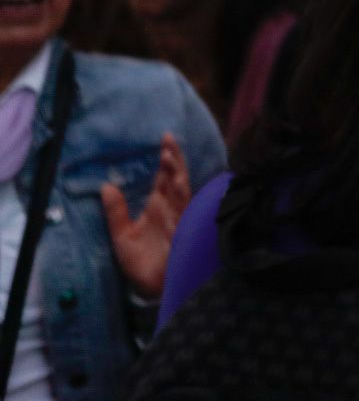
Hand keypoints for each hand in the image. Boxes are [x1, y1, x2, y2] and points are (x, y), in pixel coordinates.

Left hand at [104, 133, 190, 299]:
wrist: (153, 289)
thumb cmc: (141, 262)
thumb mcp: (121, 236)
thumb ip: (115, 212)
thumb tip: (106, 185)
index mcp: (158, 206)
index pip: (164, 177)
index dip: (167, 159)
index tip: (164, 139)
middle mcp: (171, 209)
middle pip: (176, 178)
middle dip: (173, 160)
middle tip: (168, 140)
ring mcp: (179, 219)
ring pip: (182, 191)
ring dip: (177, 175)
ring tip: (170, 158)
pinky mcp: (182, 233)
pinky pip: (182, 213)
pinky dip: (181, 200)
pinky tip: (179, 187)